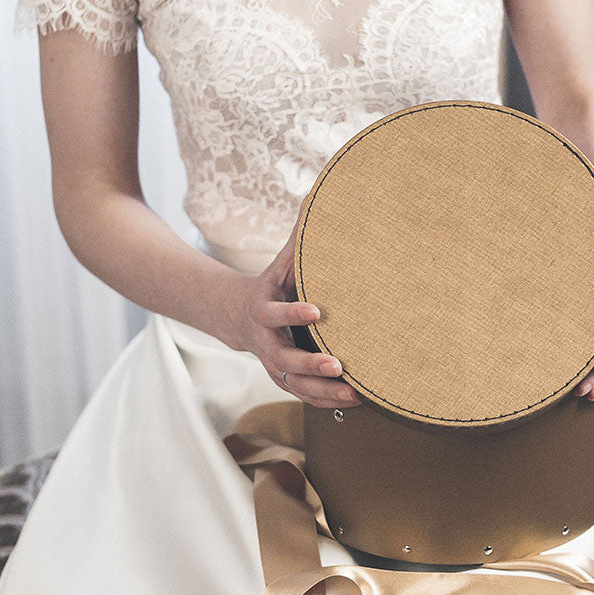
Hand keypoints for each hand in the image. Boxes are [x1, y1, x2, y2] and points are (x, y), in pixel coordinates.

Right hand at [222, 223, 359, 409]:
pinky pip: (304, 396)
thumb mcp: (281, 263)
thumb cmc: (272, 285)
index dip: (293, 313)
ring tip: (353, 392)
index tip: (316, 311)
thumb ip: (298, 236)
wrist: (240, 318)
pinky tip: (351, 401)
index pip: (276, 314)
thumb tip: (316, 192)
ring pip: (295, 386)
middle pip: (285, 360)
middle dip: (310, 365)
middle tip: (337, 365)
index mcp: (264, 311)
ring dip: (323, 391)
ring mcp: (274, 366)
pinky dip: (326, 402)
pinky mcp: (284, 381)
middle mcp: (267, 343)